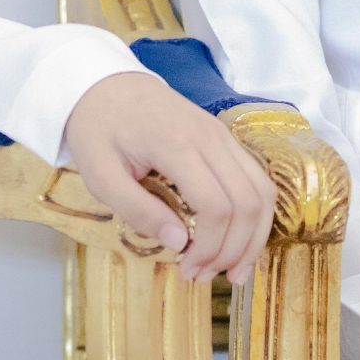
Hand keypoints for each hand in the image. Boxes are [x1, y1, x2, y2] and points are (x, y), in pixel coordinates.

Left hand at [64, 71, 276, 282]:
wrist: (104, 83)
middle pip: (247, 202)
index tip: (187, 269)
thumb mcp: (100, 174)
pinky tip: (240, 240)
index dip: (209, 247)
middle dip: (234, 249)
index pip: (216, 206)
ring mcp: (222, 135)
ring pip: (262, 191)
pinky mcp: (224, 138)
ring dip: (253, 236)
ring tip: (233, 269)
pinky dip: (255, 215)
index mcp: (176, 144)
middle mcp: (210, 137)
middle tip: (206, 275)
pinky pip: (256, 179)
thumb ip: (137, 210)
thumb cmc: (97, 129)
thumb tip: (177, 244)